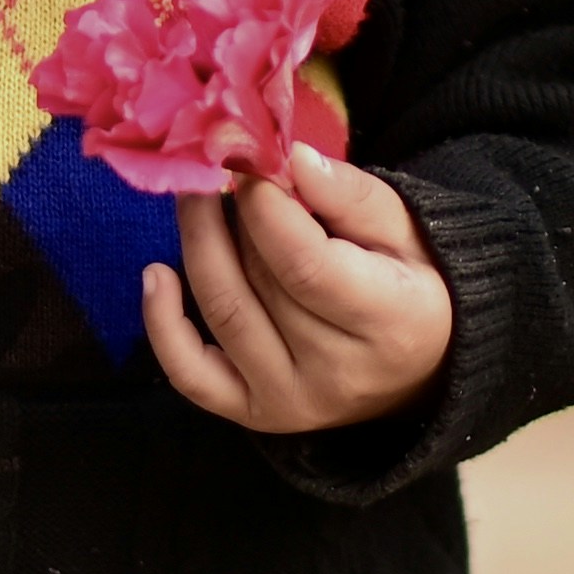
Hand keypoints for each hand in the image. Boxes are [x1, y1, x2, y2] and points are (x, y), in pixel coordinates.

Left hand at [141, 150, 449, 436]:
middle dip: (232, 215)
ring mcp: (291, 401)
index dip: (265, 210)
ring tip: (195, 199)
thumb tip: (293, 160)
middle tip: (220, 168)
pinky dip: (162, 324)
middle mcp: (337, 373)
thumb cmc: (410, 285)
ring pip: (223, 313)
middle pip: (260, 283)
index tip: (250, 165)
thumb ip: (351, 195)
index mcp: (392, 322)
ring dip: (198, 246)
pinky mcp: (253, 413)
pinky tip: (156, 274)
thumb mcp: (405, 229)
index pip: (307, 265)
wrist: (418, 367)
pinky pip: (190, 374)